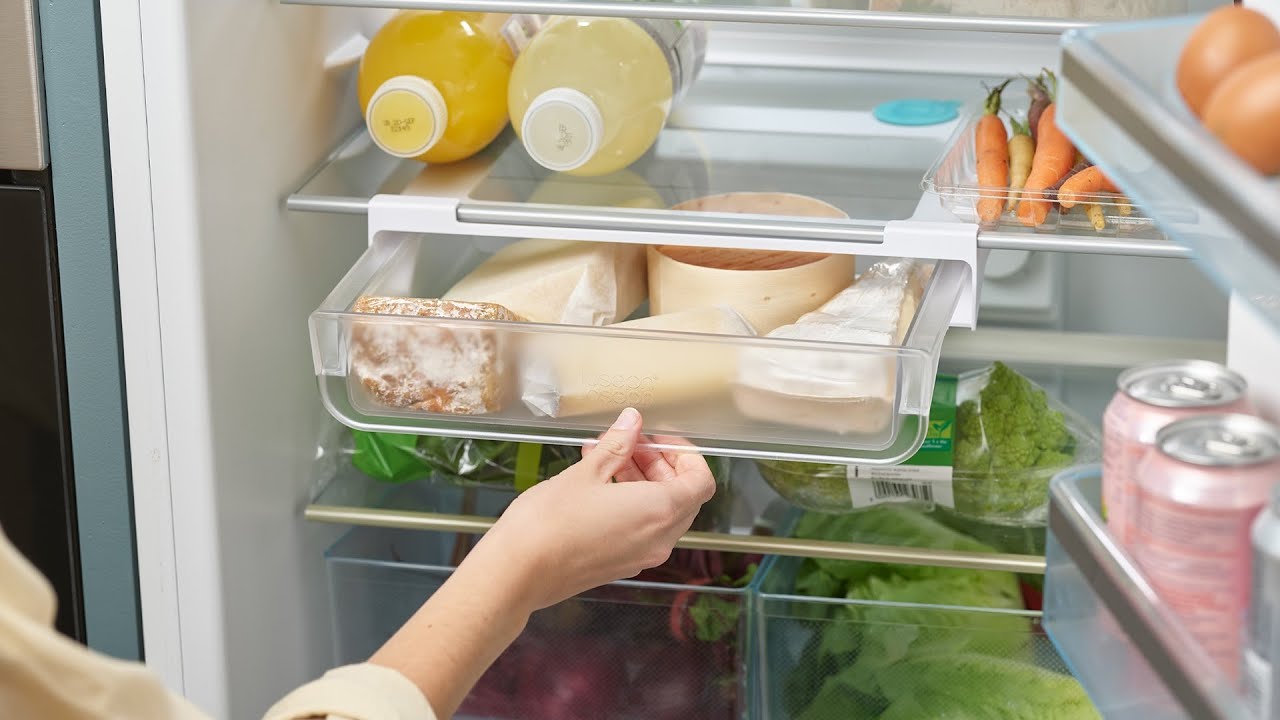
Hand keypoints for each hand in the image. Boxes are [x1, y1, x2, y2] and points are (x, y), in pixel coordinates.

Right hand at [369, 408, 715, 717]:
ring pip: (660, 513)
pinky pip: (641, 529)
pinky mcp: (621, 565)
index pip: (701, 480)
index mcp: (659, 511)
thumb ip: (617, 445)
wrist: (518, 572)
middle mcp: (658, 538)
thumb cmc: (550, 522)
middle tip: (630, 444)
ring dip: (642, 482)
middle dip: (661, 465)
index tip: (658, 439)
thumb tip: (633, 422)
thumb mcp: (586, 472)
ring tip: (606, 457)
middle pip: (683, 497)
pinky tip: (596, 485)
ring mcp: (640, 556)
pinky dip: (630, 504)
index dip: (686, 454)